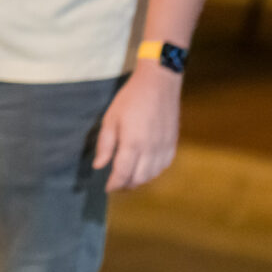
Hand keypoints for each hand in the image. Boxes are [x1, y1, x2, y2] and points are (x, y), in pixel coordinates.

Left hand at [94, 65, 183, 191]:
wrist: (159, 83)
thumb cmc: (131, 98)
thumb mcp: (111, 118)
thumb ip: (105, 144)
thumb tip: (99, 166)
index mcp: (133, 143)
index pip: (122, 174)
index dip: (114, 184)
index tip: (107, 188)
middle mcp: (150, 149)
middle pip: (139, 179)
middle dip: (126, 185)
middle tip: (117, 183)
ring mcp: (164, 147)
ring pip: (153, 175)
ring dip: (140, 180)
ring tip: (130, 177)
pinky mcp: (173, 143)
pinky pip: (164, 165)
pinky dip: (154, 171)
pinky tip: (146, 167)